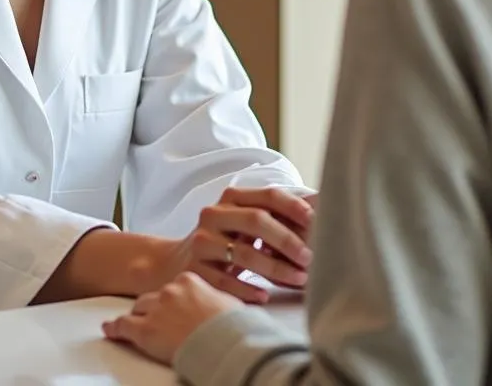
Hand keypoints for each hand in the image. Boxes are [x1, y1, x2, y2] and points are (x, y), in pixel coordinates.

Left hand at [103, 271, 239, 365]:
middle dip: (154, 307)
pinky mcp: (145, 331)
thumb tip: (227, 305)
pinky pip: (124, 326)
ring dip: (138, 316)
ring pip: (139, 309)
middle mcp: (170, 290)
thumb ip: (219, 299)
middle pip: (154, 297)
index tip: (174, 304)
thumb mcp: (231, 303)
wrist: (225, 343)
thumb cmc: (233, 327)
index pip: (174, 287)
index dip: (172, 299)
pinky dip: (115, 328)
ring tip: (133, 323)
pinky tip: (110, 330)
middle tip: (158, 317)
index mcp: (190, 280)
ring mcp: (156, 309)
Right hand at [150, 186, 313, 302]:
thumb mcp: (242, 223)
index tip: (316, 223)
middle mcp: (213, 214)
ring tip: (298, 280)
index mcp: (230, 198)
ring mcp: (201, 242)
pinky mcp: (193, 269)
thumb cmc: (223, 242)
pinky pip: (225, 281)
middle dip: (288, 240)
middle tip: (310, 259)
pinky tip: (264, 296)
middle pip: (257, 220)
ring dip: (275, 269)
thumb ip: (273, 216)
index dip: (293, 207)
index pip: (267, 195)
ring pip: (244, 254)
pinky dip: (248, 290)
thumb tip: (320, 210)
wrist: (171, 262)